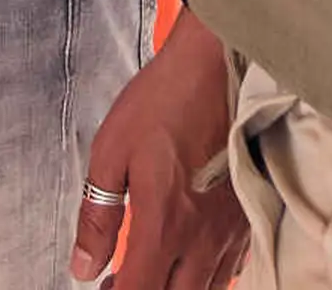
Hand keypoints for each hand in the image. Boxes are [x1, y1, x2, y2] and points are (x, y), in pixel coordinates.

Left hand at [76, 10, 247, 286]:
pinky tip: (187, 255)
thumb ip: (98, 217)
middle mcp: (203, 238)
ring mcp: (231, 229)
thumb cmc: (166, 100)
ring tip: (149, 273)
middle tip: (117, 283)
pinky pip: (231, 267)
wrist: (219, 64)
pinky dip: (206, 274)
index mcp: (164, 224)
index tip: (102, 289)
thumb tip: (83, 266)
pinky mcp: (248, 214)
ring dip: (176, 289)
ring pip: (208, 289)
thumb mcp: (112, 152)